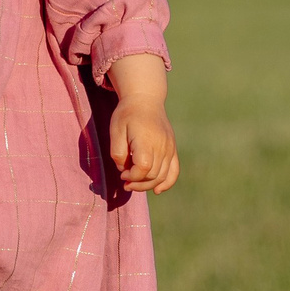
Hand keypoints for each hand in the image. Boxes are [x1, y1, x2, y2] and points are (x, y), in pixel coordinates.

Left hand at [104, 53, 178, 192]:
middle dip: (138, 183)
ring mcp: (170, 148)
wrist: (145, 100)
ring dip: (148, 185)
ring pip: (163, 176)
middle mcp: (162, 146)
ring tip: (134, 184)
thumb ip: (118, 152)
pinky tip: (157, 190)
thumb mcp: (115, 130)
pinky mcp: (173, 149)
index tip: (122, 174)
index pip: (143, 168)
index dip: (132, 176)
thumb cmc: (127, 114)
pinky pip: (174, 171)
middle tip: (125, 182)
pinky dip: (167, 183)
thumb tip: (124, 169)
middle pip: (153, 175)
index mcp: (146, 140)